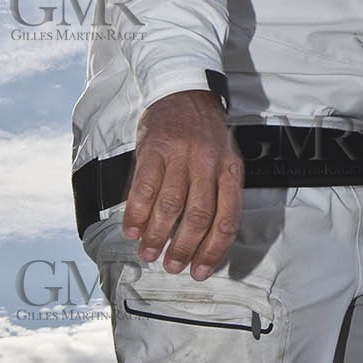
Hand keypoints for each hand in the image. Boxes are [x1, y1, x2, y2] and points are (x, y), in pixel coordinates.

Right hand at [121, 90, 243, 280]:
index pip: (227, 218)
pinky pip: (143, 187)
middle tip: (172, 265)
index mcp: (229, 170)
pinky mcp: (154, 149)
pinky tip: (132, 230)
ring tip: (149, 253)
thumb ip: (219, 193)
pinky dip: (136, 213)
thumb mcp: (224, 158)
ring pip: (170, 205)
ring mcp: (180, 155)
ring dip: (158, 235)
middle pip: (198, 215)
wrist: (183, 91)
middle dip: (184, 248)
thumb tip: (208, 240)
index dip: (213, 250)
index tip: (201, 270)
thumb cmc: (204, 132)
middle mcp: (208, 163)